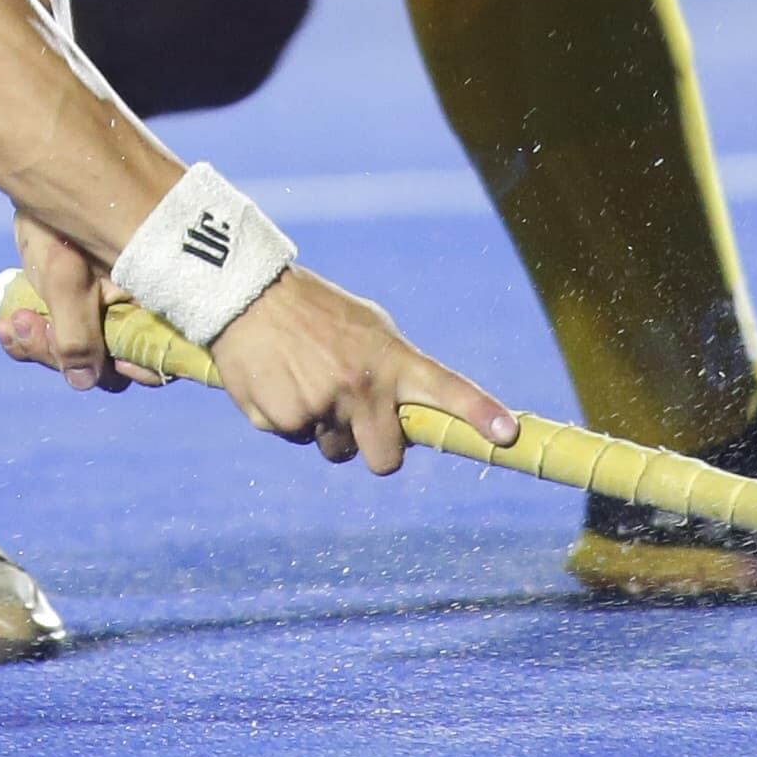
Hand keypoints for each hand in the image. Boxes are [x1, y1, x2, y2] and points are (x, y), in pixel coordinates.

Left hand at [0, 214, 142, 392]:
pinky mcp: (78, 299)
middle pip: (108, 360)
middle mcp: (136, 305)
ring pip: (80, 349)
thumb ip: (76, 335)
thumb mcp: (67, 278)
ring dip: (42, 343)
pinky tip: (7, 324)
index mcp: (152, 299)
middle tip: (28, 329)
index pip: (151, 358)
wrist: (43, 173)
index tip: (85, 362)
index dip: (119, 368)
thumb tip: (84, 382)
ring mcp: (107, 302)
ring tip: (12, 322)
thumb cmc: (63, 220)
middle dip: (63, 353)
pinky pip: (59, 331)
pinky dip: (33, 332)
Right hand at [204, 265, 516, 473]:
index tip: (507, 435)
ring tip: (305, 378)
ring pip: (334, 449)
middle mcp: (362, 386)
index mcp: (390, 358)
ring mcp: (323, 406)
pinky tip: (278, 379)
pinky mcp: (284, 419)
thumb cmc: (317, 312)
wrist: (250, 296)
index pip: (445, 389)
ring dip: (325, 428)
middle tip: (357, 420)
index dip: (478, 414)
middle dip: (375, 450)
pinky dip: (287, 417)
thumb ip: (393, 370)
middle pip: (386, 460)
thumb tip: (407, 419)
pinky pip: (295, 438)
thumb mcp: (367, 327)